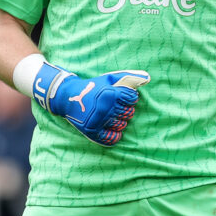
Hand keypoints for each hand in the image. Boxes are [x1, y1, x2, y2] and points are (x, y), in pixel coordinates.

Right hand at [34, 63, 149, 145]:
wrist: (68, 97)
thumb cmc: (92, 86)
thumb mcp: (109, 79)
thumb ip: (128, 77)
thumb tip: (147, 77)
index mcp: (110, 94)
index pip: (132, 99)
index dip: (130, 99)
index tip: (124, 98)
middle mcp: (105, 107)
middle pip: (128, 113)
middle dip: (126, 110)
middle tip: (118, 108)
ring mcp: (99, 120)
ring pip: (122, 125)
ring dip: (120, 122)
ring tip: (113, 117)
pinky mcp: (92, 131)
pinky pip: (111, 138)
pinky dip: (115, 136)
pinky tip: (113, 130)